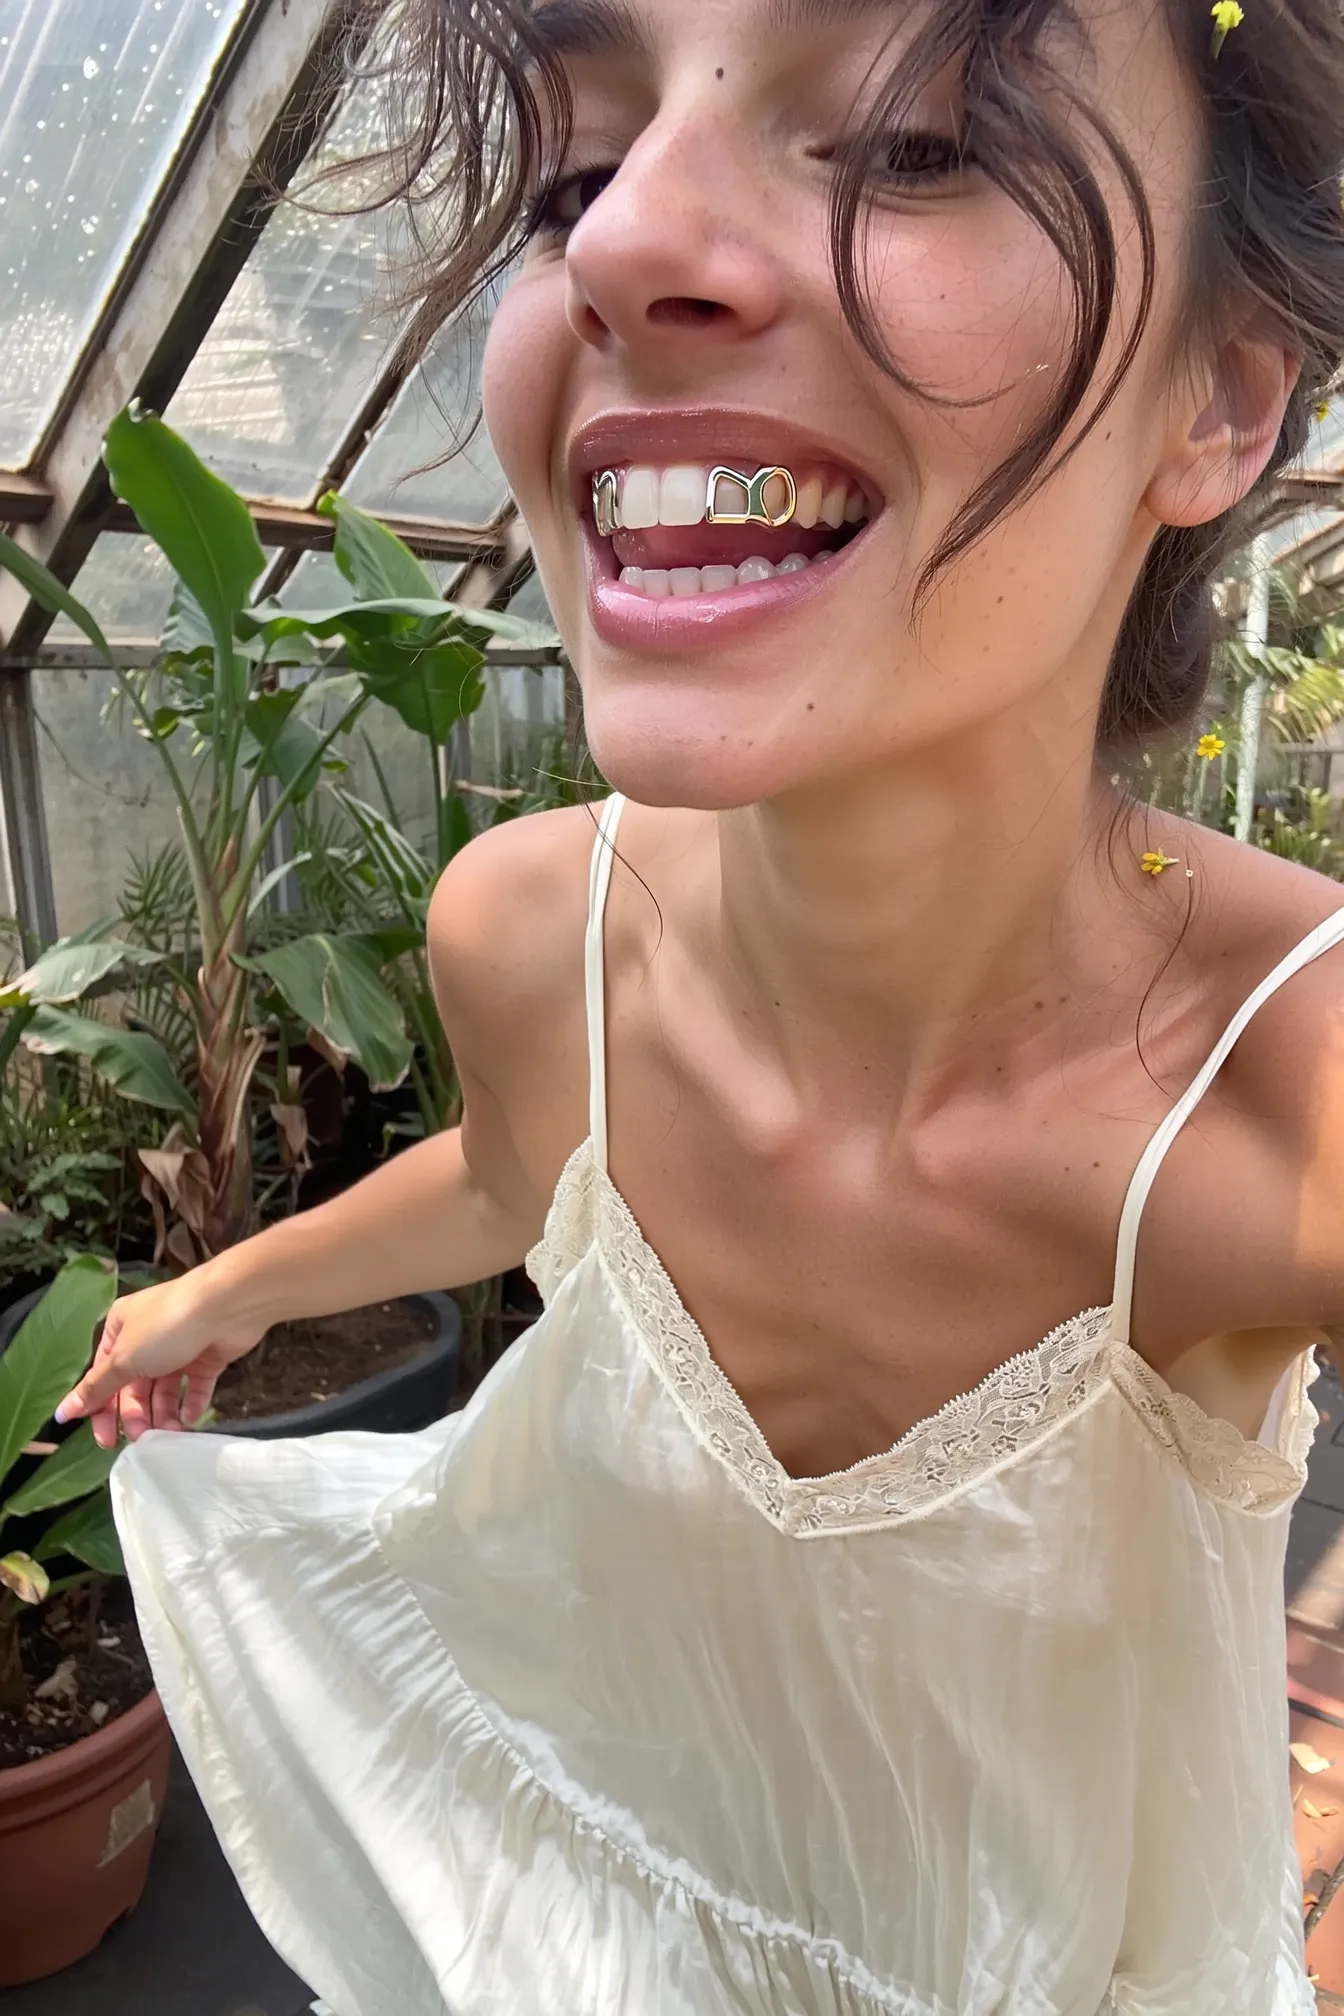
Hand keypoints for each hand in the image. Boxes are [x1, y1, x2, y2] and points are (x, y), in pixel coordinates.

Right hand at [54, 1274, 268, 1448]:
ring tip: (171, 1432)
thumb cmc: (166, 1327)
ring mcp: (179, 1347)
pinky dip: (190, 1405)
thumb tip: (62, 1412)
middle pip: (134, 1387)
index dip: (102, 1409)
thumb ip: (96, 1388)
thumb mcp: (124, 1358)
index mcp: (120, 1329)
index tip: (106, 1441)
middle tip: (143, 1439)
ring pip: (164, 1391)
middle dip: (137, 1415)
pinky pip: (194, 1388)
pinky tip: (189, 1418)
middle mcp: (147, 1338)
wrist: (226, 1306)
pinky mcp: (207, 1357)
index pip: (104, 1377)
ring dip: (164, 1415)